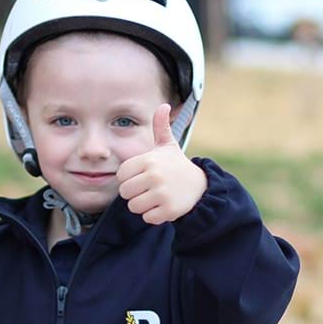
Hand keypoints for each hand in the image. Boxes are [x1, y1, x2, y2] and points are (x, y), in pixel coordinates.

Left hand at [116, 103, 206, 224]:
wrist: (200, 186)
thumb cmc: (176, 165)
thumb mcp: (168, 145)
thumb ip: (161, 127)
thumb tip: (163, 105)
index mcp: (149, 160)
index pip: (121, 176)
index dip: (129, 178)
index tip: (142, 176)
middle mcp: (154, 176)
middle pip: (125, 193)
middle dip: (134, 193)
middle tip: (149, 188)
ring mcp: (162, 194)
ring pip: (134, 207)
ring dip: (143, 205)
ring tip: (156, 197)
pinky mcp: (168, 210)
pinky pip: (147, 218)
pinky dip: (154, 215)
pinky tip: (164, 206)